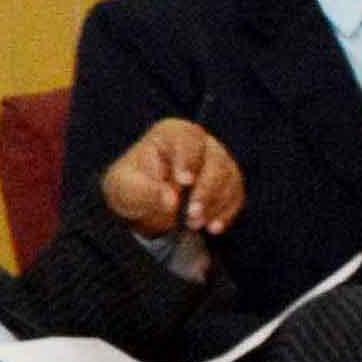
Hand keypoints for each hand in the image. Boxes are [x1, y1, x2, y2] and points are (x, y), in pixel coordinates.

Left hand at [100, 117, 244, 241]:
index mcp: (171, 134)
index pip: (187, 140)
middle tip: (191, 215)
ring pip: (229, 179)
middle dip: (205, 190)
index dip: (188, 160)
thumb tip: (171, 200)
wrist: (145, 205)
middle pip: (215, 161)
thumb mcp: (124, 188)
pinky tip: (213, 228)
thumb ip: (144, 191)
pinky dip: (226, 213)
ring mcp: (218, 161)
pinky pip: (236, 196)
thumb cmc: (132, 187)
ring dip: (214, 205)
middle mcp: (200, 143)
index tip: (184, 182)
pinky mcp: (228, 183)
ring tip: (194, 224)